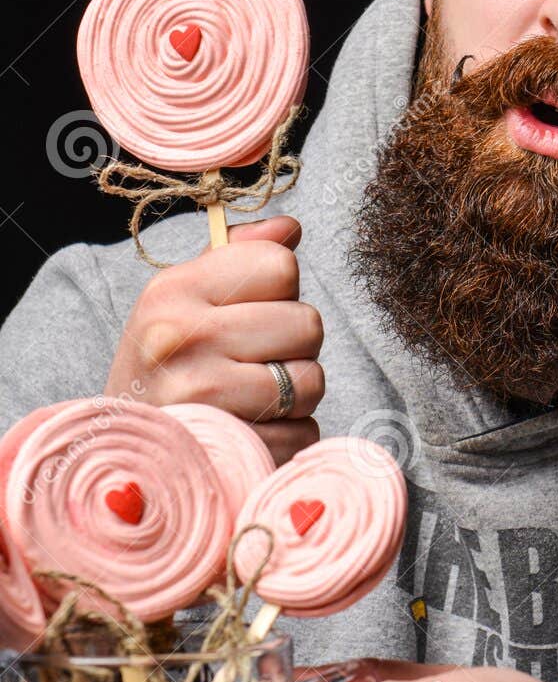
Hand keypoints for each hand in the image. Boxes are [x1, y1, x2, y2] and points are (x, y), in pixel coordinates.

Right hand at [105, 215, 323, 464]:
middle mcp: (181, 337)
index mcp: (173, 290)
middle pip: (308, 324)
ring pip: (312, 381)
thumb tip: (290, 227)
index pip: (281, 265)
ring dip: (295, 396)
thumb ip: (238, 258)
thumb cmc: (163, 369)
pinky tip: (249, 434)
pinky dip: (288, 438)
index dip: (280, 292)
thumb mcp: (181, 302)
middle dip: (293, 347)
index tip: (250, 314)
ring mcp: (202, 396)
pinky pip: (304, 433)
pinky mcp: (226, 448)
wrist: (121, 454)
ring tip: (251, 400)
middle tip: (253, 363)